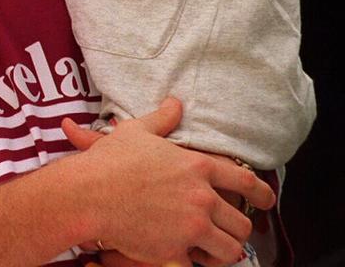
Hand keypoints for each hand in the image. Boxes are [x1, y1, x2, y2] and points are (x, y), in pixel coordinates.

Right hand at [61, 97, 273, 266]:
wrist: (88, 194)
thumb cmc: (110, 162)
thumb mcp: (136, 133)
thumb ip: (162, 120)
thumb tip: (175, 104)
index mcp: (196, 166)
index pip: (244, 181)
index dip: (261, 193)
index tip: (266, 200)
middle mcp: (201, 196)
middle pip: (242, 221)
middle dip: (238, 228)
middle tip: (228, 230)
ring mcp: (192, 224)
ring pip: (232, 247)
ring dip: (225, 250)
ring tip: (213, 249)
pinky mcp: (178, 248)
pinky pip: (203, 262)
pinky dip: (201, 261)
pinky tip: (191, 256)